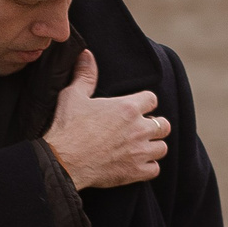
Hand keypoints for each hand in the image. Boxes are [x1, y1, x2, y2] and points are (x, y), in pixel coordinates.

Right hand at [43, 49, 166, 189]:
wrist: (63, 161)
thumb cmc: (68, 127)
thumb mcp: (74, 96)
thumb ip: (85, 75)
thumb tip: (86, 54)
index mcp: (128, 107)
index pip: (152, 99)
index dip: (144, 103)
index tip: (135, 108)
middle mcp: (139, 128)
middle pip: (164, 124)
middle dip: (154, 126)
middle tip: (139, 129)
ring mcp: (139, 151)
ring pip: (162, 148)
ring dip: (153, 147)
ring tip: (140, 147)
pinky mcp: (135, 171)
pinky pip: (155, 169)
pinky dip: (148, 167)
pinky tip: (136, 165)